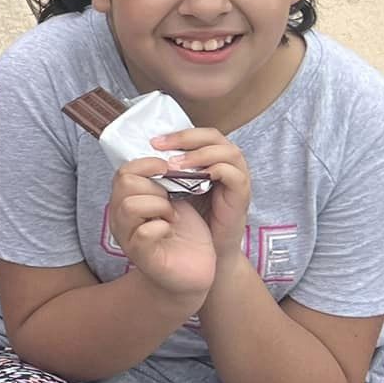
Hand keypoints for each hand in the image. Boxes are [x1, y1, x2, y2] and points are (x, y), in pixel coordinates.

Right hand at [107, 160, 216, 301]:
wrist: (194, 271)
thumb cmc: (184, 234)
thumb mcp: (175, 200)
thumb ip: (167, 180)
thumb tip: (173, 153)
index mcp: (127, 201)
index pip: (125, 170)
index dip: (149, 164)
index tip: (170, 169)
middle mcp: (121, 218)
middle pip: (125, 183)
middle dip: (157, 186)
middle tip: (173, 200)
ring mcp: (129, 237)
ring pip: (131, 205)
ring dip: (160, 206)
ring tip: (173, 217)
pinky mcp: (142, 256)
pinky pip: (145, 233)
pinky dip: (162, 227)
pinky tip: (171, 231)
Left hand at [153, 127, 251, 258]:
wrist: (209, 248)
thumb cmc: (192, 217)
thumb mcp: (176, 189)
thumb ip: (168, 171)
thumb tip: (142, 156)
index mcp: (212, 159)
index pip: (199, 134)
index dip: (179, 134)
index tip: (154, 142)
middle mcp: (228, 164)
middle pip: (214, 136)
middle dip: (186, 138)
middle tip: (161, 146)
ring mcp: (237, 178)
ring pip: (227, 152)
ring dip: (199, 155)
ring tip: (174, 165)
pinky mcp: (242, 195)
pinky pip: (234, 175)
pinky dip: (215, 171)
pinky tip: (196, 178)